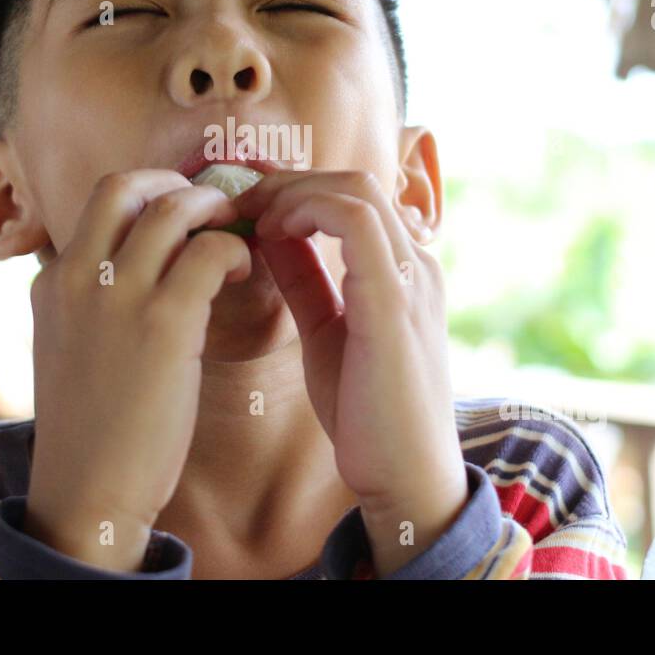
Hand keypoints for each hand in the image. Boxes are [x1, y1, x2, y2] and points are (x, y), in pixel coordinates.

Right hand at [24, 169, 251, 571]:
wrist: (87, 489)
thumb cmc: (88, 425)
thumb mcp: (64, 344)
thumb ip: (85, 299)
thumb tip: (125, 265)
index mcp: (51, 279)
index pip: (99, 201)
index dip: (148, 192)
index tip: (178, 207)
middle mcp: (78, 275)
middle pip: (127, 185)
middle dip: (175, 183)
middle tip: (209, 207)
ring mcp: (119, 295)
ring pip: (174, 209)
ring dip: (214, 210)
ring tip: (234, 234)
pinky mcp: (164, 324)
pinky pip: (210, 253)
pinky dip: (234, 249)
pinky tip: (242, 270)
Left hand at [235, 169, 468, 574]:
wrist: (404, 475)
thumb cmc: (367, 411)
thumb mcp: (326, 329)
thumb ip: (306, 279)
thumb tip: (271, 234)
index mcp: (403, 268)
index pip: (353, 194)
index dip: (296, 187)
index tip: (246, 208)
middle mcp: (415, 262)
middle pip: (354, 179)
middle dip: (289, 182)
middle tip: (239, 204)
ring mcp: (410, 277)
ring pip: (356, 188)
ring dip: (294, 191)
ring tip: (253, 216)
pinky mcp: (395, 301)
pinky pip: (357, 223)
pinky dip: (309, 212)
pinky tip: (273, 233)